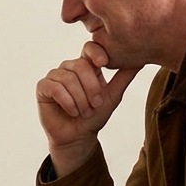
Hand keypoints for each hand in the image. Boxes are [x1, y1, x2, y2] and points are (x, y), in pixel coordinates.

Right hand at [36, 40, 139, 175]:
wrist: (78, 137)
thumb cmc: (94, 116)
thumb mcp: (113, 95)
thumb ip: (124, 76)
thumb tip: (141, 59)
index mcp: (86, 66)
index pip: (89, 48)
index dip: (95, 53)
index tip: (104, 63)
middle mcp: (69, 68)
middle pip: (80, 66)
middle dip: (91, 88)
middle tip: (95, 105)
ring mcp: (55, 76)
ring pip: (68, 78)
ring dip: (80, 99)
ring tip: (84, 111)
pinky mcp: (43, 87)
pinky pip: (55, 88)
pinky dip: (67, 102)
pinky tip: (72, 111)